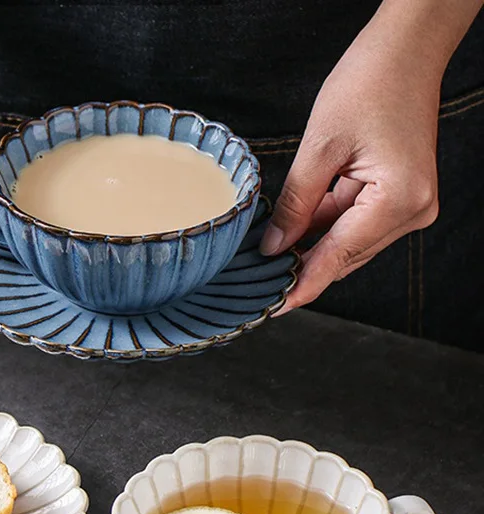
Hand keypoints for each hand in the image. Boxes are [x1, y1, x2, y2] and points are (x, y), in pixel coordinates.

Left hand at [259, 3, 447, 312]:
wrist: (407, 49)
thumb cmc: (369, 83)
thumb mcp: (320, 148)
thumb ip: (296, 205)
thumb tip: (274, 248)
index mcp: (398, 201)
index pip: (338, 258)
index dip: (302, 286)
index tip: (272, 308)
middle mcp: (413, 211)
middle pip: (345, 256)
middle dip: (302, 267)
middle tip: (258, 281)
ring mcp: (411, 205)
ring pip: (348, 243)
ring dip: (311, 247)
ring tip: (268, 255)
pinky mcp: (401, 196)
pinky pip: (355, 224)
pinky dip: (324, 228)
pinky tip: (293, 229)